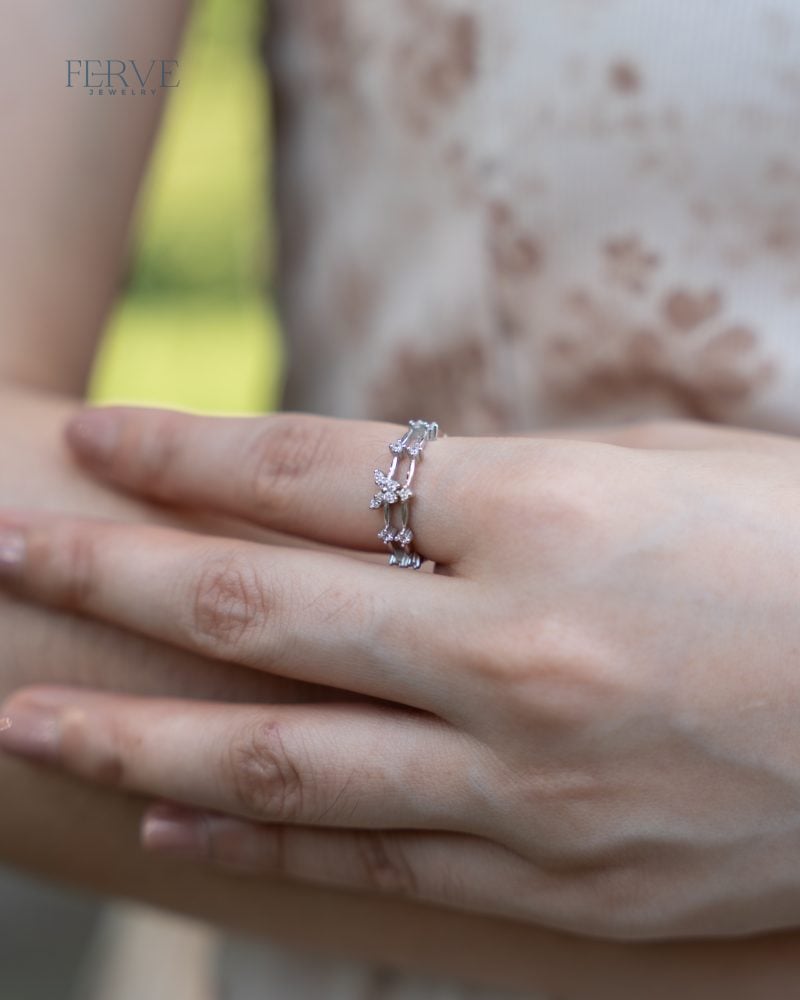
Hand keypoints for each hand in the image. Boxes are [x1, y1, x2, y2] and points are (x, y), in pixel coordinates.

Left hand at [2, 407, 799, 941]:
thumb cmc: (797, 549)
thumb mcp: (654, 471)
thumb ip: (504, 489)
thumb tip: (379, 493)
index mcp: (548, 511)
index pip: (307, 467)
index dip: (181, 448)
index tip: (90, 439)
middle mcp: (515, 648)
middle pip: (255, 603)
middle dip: (107, 572)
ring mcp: (528, 779)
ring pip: (281, 757)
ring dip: (136, 731)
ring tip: (28, 717)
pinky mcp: (554, 878)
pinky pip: (370, 856)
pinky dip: (257, 840)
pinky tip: (169, 819)